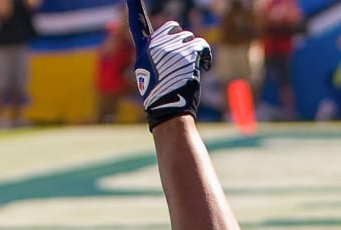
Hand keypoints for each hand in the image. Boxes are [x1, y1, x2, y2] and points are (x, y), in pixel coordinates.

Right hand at [126, 1, 212, 129]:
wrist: (168, 108)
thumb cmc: (161, 96)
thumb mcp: (148, 73)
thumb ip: (155, 57)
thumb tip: (168, 51)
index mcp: (144, 49)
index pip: (137, 24)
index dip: (134, 9)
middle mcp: (156, 45)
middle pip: (173, 27)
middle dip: (181, 40)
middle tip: (183, 58)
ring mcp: (172, 49)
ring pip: (190, 38)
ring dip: (194, 51)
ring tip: (191, 68)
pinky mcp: (187, 55)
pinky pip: (202, 45)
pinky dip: (205, 56)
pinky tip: (203, 67)